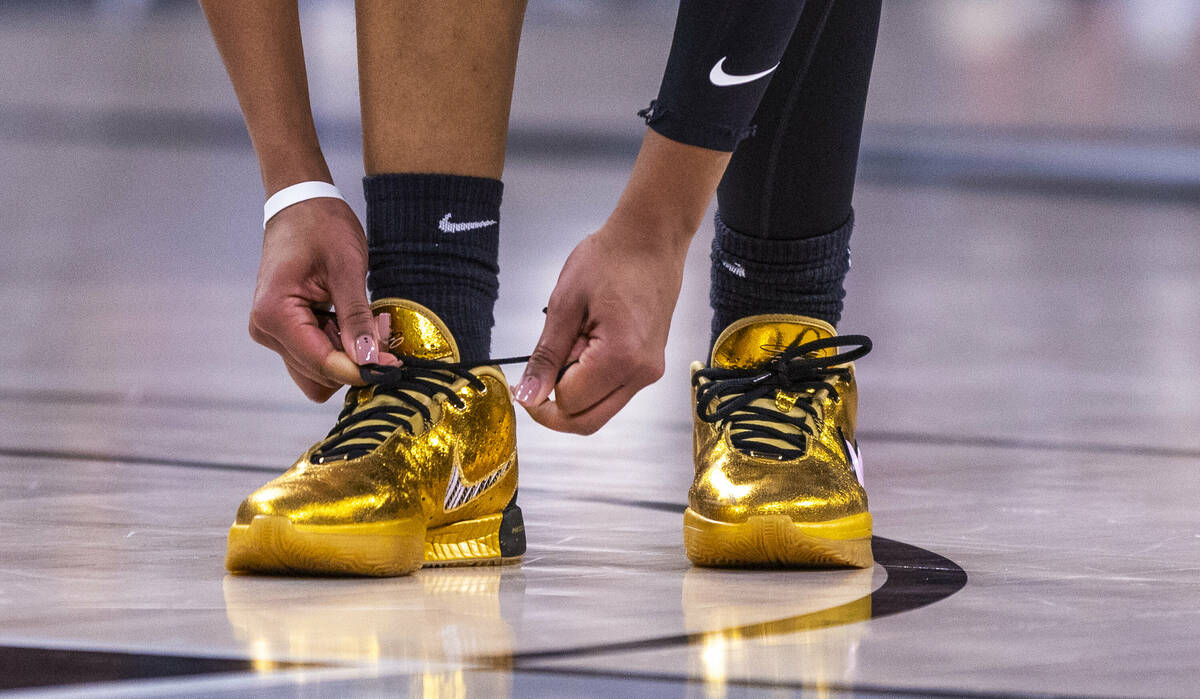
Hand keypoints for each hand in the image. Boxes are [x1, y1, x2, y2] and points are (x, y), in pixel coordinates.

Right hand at [248, 197, 396, 401]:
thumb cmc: (321, 227)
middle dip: (355, 361)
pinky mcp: (284, 330)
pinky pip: (316, 354)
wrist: (300, 204)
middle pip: (318, 375)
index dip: (359, 369)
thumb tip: (369, 361)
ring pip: (317, 371)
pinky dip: (340, 346)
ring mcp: (273, 332)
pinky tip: (356, 322)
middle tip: (384, 334)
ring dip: (349, 355)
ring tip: (371, 324)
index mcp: (275, 313)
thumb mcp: (347, 268)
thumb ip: (356, 318)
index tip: (393, 366)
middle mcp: (266, 329)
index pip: (321, 362)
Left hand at [516, 220, 687, 433]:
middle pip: (588, 421)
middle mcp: (641, 373)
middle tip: (537, 377)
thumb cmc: (611, 259)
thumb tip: (529, 396)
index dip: (541, 396)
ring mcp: (649, 372)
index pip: (569, 403)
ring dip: (575, 394)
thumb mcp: (565, 304)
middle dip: (556, 408)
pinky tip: (585, 349)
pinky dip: (591, 383)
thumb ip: (546, 356)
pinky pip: (614, 393)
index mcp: (620, 357)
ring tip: (570, 349)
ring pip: (601, 411)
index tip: (526, 379)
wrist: (650, 240)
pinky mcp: (650, 366)